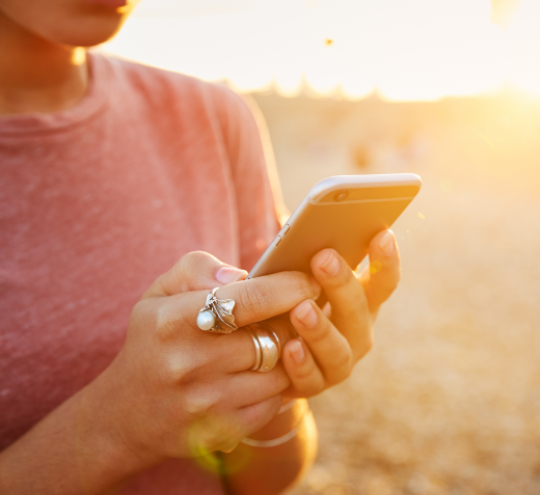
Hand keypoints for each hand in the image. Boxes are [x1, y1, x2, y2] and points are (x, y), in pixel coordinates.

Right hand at [81, 251, 319, 470]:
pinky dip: (274, 385)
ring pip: (279, 371)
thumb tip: (242, 274)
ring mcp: (206, 403)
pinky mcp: (221, 431)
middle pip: (272, 335)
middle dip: (292, 320)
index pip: (250, 299)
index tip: (308, 281)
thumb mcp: (158, 294)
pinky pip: (273, 402)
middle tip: (296, 311)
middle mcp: (189, 364)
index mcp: (173, 321)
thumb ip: (197, 268)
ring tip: (275, 341)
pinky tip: (259, 374)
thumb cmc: (152, 341)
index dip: (289, 287)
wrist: (126, 413)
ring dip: (286, 353)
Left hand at [277, 230, 399, 396]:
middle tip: (323, 258)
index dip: (386, 260)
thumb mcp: (295, 276)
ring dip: (321, 329)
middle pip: (360, 310)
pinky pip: (311, 378)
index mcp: (360, 301)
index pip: (383, 281)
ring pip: (339, 350)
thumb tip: (302, 231)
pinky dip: (302, 364)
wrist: (271, 351)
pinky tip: (289, 347)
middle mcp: (357, 332)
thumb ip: (304, 257)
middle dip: (343, 283)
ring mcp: (339, 361)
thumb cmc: (287, 301)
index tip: (382, 234)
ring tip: (301, 309)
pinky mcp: (314, 384)